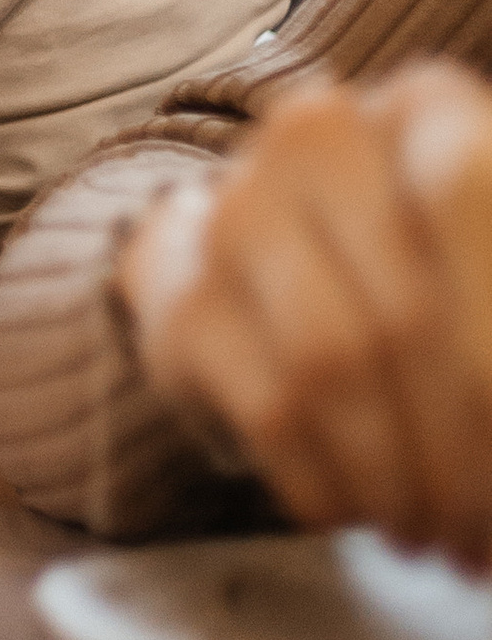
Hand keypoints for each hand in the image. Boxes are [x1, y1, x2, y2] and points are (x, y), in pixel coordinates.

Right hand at [119, 63, 491, 563]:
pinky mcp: (178, 294)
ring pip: (329, 363)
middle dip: (461, 451)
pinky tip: (360, 510)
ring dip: (395, 478)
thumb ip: (486, 335)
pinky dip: (328, 483)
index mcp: (426, 108)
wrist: (281, 266)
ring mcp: (233, 207)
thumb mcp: (479, 280)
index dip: (487, 343)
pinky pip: (266, 409)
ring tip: (430, 530)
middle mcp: (316, 134)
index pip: (462, 192)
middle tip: (482, 531)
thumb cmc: (428, 277)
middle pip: (404, 309)